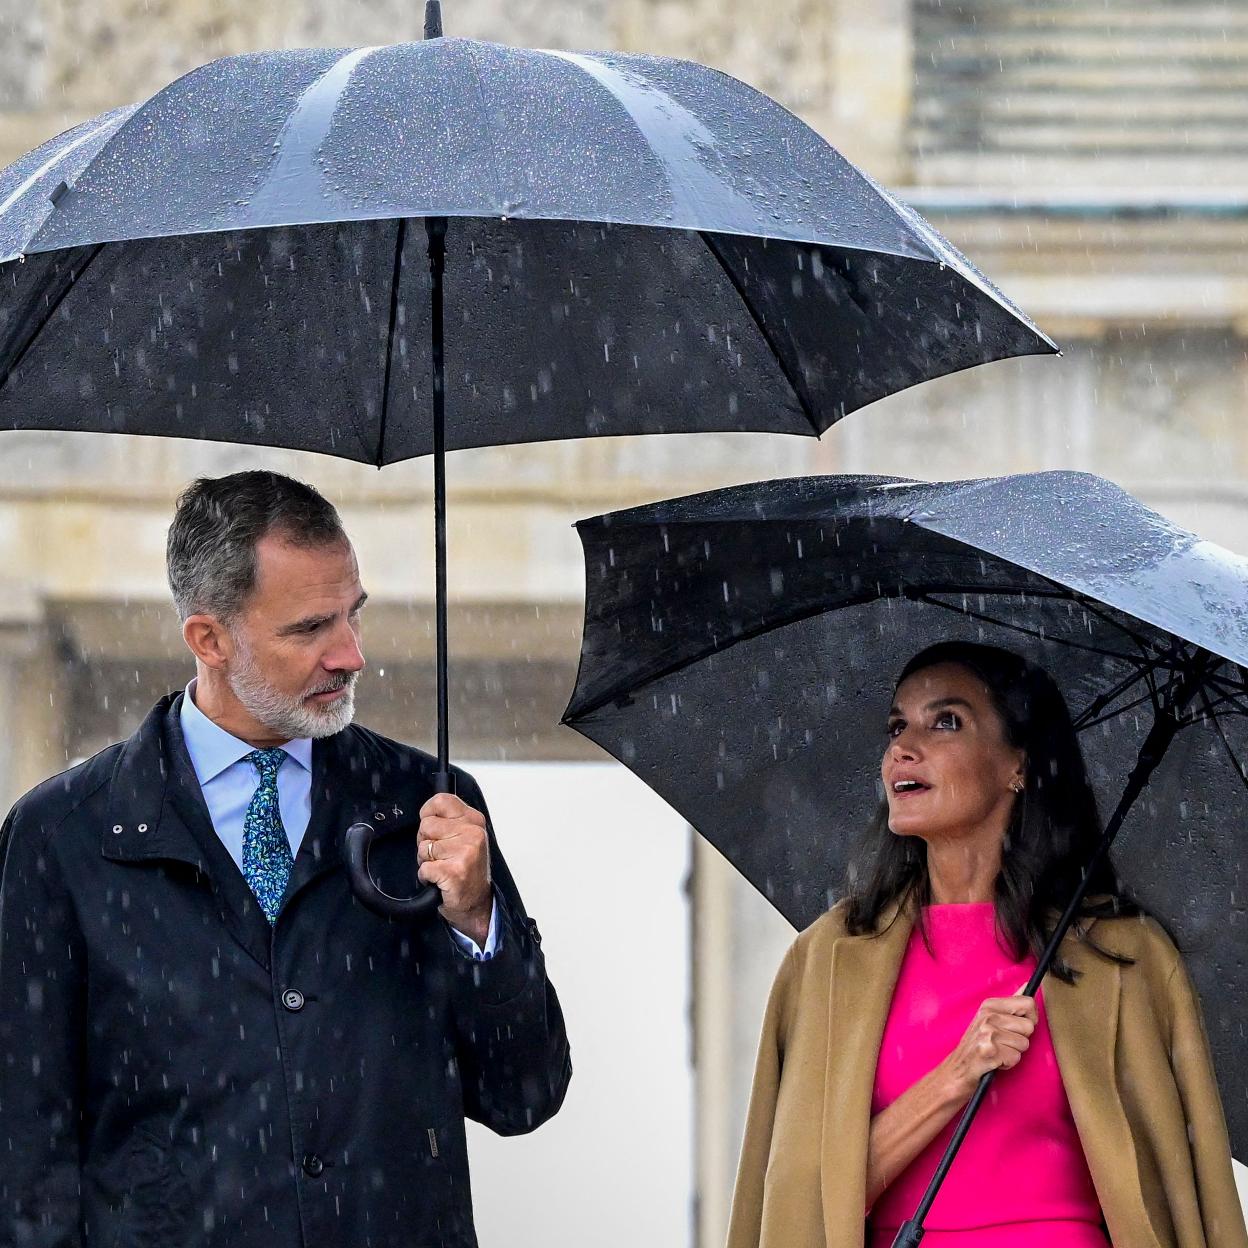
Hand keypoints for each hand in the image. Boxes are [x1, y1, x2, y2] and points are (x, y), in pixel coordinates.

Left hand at [417, 793, 491, 945]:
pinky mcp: (455, 871)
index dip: (428, 814)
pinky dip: (426, 876)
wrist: (476, 903)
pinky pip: (424, 867)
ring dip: (426, 861)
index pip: (441, 800)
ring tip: (442, 867)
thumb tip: (426, 814)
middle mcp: (473, 833)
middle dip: (426, 842)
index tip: (433, 829)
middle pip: (426, 825)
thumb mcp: (464, 837)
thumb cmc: (466, 870)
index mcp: (474, 820)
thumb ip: (449, 821)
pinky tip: (439, 880)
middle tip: (441, 855)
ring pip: (423, 847)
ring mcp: (466, 852)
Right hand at [938, 991, 1037, 1101]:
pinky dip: (1007, 1064)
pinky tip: (994, 1061)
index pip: (1028, 1003)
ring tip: (998, 1052)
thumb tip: (1027, 986)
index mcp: (989, 1005)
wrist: (957, 1070)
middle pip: (1029, 1026)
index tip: (1017, 1027)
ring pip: (1024, 1044)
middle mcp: (987, 1015)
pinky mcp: (988, 1050)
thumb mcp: (990, 1020)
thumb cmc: (977, 1046)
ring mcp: (987, 1032)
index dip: (1030, 1019)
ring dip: (1013, 1053)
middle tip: (1003, 1043)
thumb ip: (1010, 1004)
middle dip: (1021, 1039)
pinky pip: (1015, 1057)